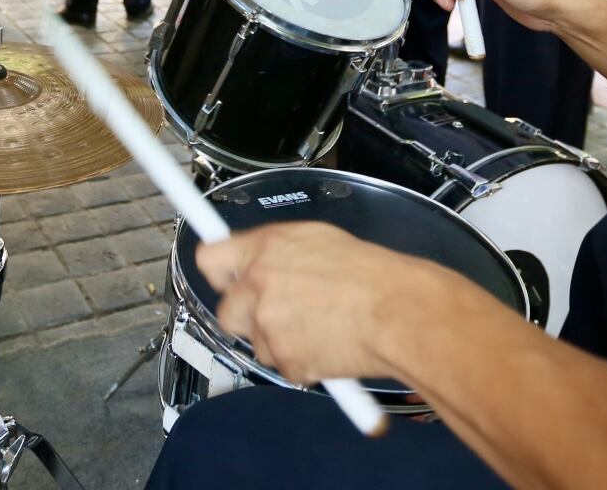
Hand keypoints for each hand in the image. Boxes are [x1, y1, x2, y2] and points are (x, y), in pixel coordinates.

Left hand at [196, 222, 449, 384]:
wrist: (397, 312)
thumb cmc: (371, 274)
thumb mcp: (318, 239)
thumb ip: (277, 250)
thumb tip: (258, 257)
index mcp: (264, 249)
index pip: (209, 258)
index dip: (220, 270)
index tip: (222, 273)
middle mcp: (257, 286)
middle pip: (227, 311)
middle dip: (249, 316)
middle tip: (283, 311)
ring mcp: (267, 326)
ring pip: (257, 342)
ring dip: (280, 340)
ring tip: (320, 325)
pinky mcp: (284, 360)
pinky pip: (283, 366)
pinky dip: (302, 361)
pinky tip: (328, 344)